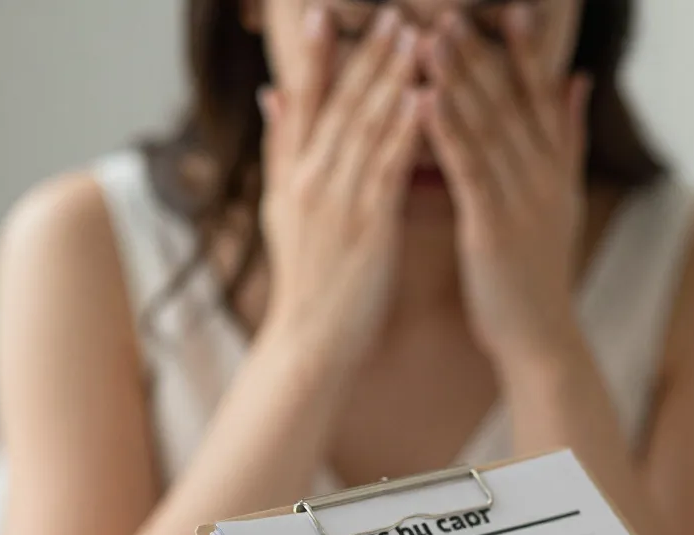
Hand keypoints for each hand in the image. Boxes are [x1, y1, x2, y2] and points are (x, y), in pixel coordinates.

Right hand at [258, 7, 422, 368]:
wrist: (311, 342)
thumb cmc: (308, 280)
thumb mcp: (281, 210)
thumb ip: (281, 149)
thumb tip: (270, 94)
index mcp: (293, 172)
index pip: (303, 99)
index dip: (313, 53)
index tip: (324, 10)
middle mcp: (311, 179)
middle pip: (339, 103)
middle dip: (367, 53)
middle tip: (393, 11)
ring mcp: (337, 202)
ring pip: (365, 128)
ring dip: (391, 78)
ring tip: (414, 35)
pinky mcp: (368, 228)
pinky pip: (388, 170)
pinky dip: (404, 132)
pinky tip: (423, 100)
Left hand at [420, 5, 589, 367]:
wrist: (541, 340)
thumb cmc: (539, 275)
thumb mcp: (563, 201)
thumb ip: (569, 139)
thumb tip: (579, 80)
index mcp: (555, 169)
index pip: (541, 98)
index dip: (527, 53)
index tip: (512, 10)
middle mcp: (543, 178)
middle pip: (510, 104)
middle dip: (479, 54)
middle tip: (449, 10)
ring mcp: (520, 202)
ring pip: (486, 129)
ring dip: (457, 80)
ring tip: (429, 36)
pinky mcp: (492, 228)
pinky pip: (467, 170)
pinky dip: (445, 132)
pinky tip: (423, 98)